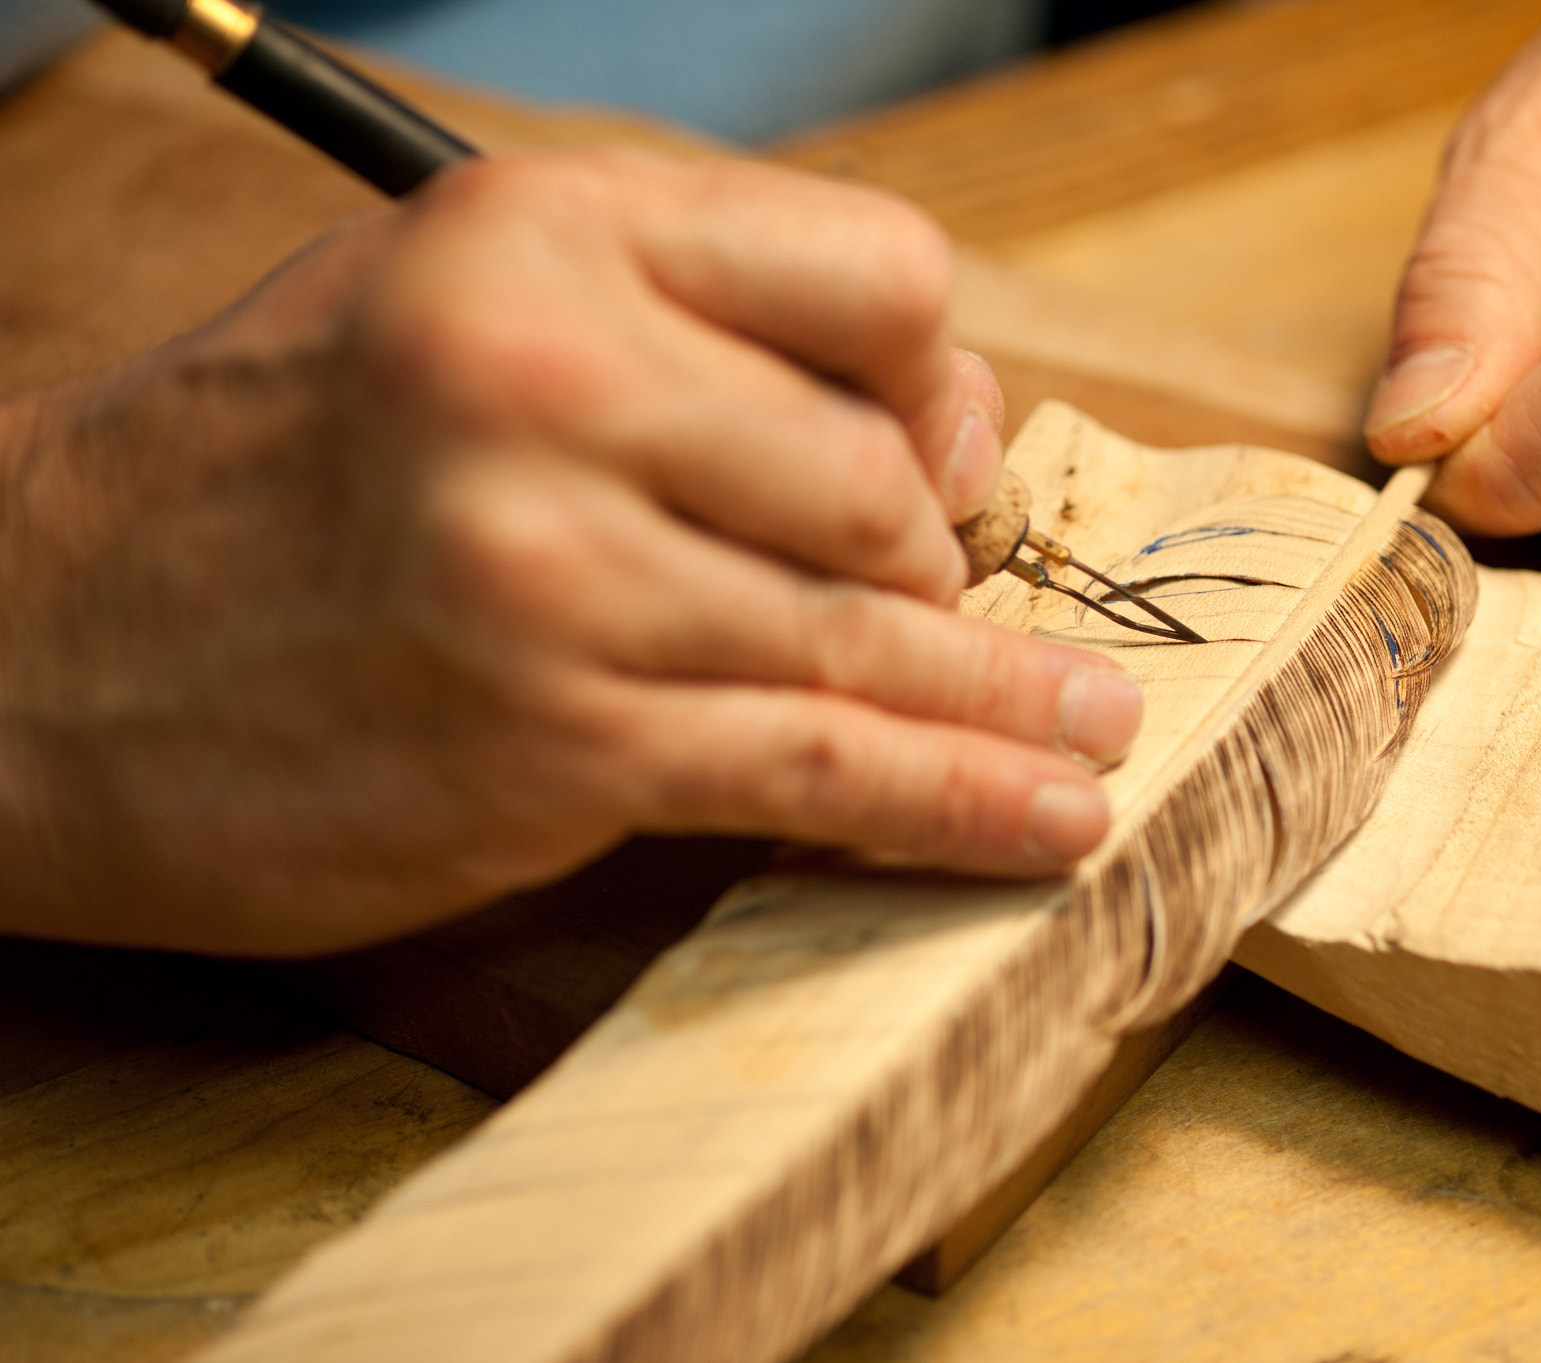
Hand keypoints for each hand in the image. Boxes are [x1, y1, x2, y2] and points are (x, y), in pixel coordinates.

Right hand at [0, 152, 1141, 954]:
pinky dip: (956, 800)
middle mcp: (551, 379)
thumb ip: (685, 331)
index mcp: (545, 233)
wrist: (31, 652)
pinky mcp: (554, 739)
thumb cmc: (266, 469)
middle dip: (937, 556)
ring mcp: (553, 569)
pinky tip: (1049, 819)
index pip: (882, 274)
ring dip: (1007, 694)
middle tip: (926, 603)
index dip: (932, 379)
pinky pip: (819, 765)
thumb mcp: (452, 306)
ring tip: (1100, 730)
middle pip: (889, 475)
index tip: (931, 455)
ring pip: (872, 633)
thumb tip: (937, 419)